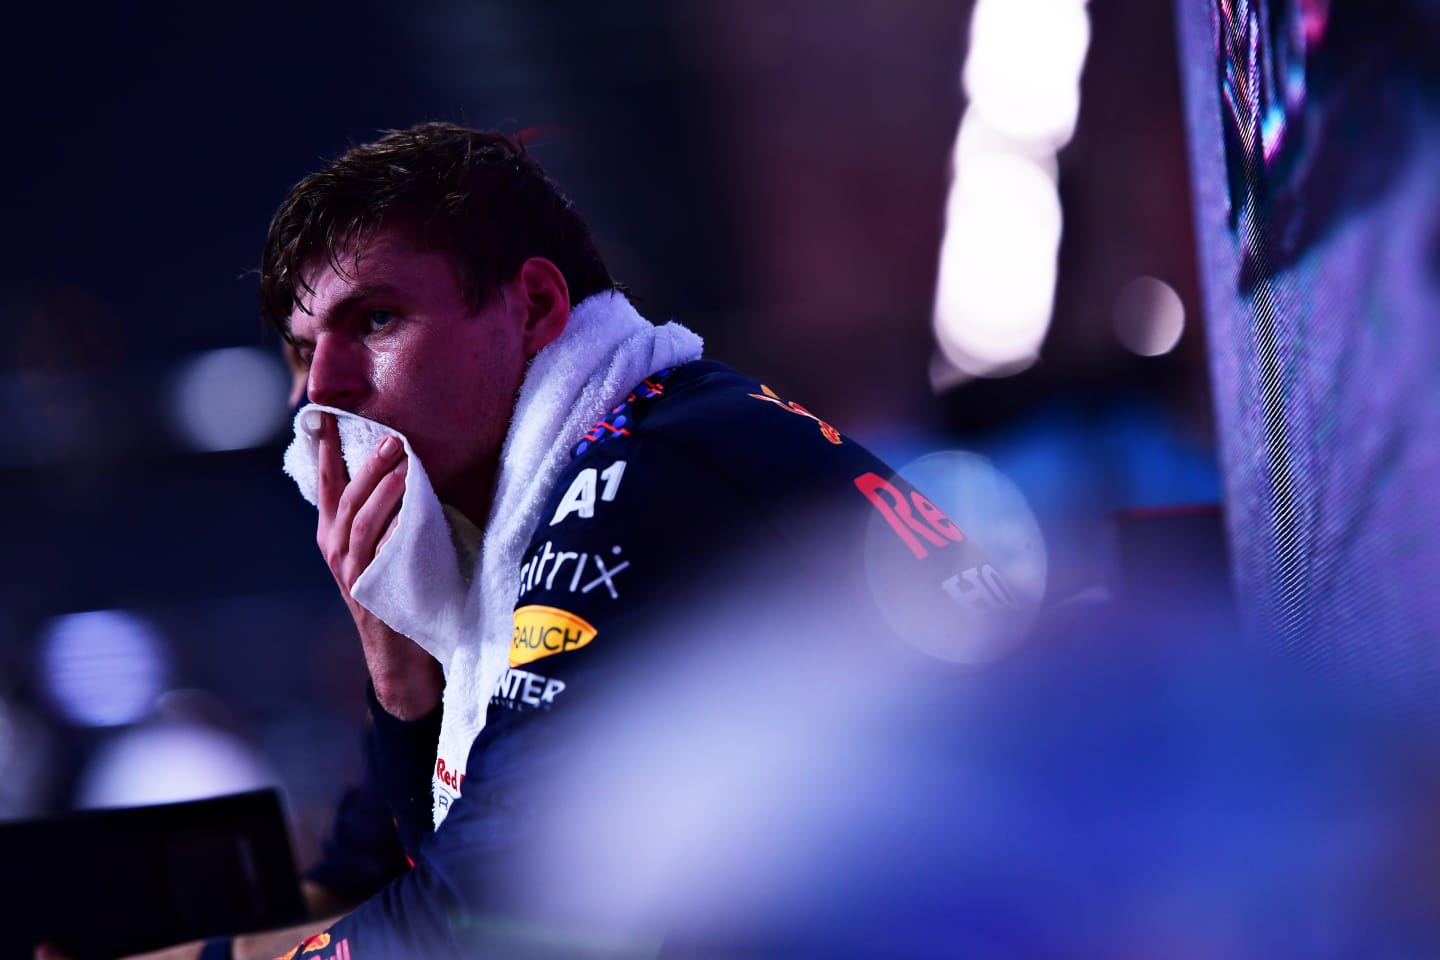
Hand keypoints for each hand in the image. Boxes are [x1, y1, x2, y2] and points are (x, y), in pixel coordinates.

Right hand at [317, 413, 441, 718]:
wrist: (399, 653)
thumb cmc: (398, 589)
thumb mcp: (382, 545)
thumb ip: (384, 511)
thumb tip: (404, 464)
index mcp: (334, 534)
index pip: (327, 482)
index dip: (326, 448)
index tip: (329, 414)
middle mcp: (335, 549)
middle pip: (345, 497)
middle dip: (365, 465)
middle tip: (389, 437)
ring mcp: (351, 571)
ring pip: (361, 522)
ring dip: (382, 491)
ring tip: (401, 465)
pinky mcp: (371, 590)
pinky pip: (380, 553)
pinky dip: (393, 529)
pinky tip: (409, 510)